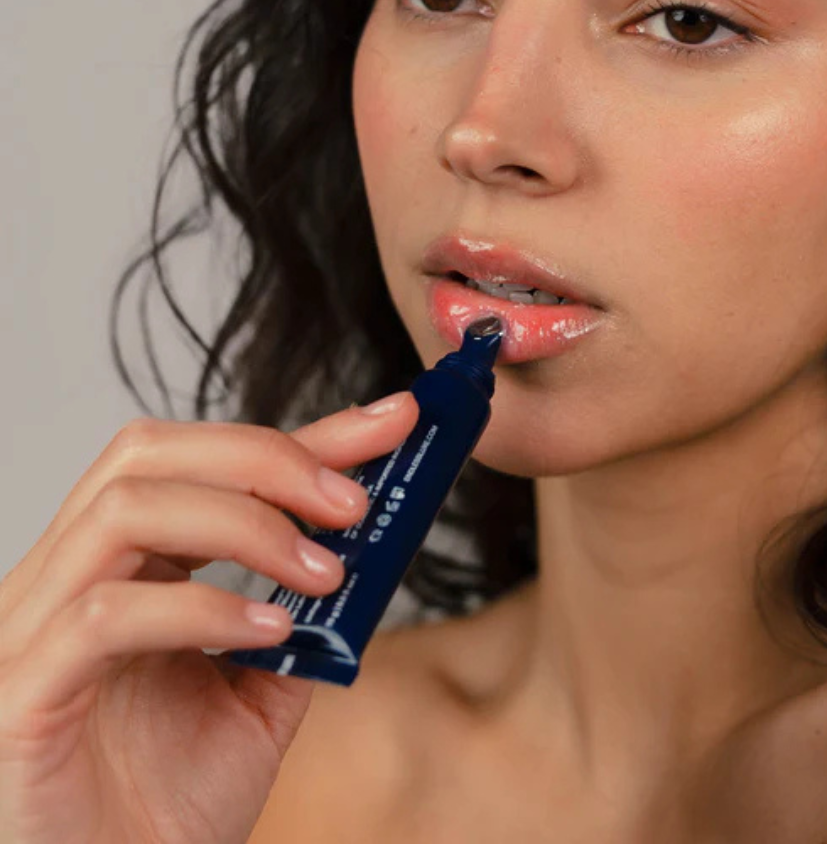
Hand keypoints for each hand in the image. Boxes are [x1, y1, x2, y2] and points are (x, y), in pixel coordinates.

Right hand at [0, 393, 418, 843]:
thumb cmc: (167, 803)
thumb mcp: (259, 692)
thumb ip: (301, 620)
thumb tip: (366, 551)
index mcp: (120, 567)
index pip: (205, 462)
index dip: (305, 433)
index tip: (392, 421)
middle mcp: (65, 579)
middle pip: (149, 453)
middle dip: (269, 458)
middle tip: (355, 501)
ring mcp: (29, 632)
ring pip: (124, 511)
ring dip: (245, 525)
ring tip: (324, 573)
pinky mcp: (19, 698)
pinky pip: (103, 617)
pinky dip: (201, 609)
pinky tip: (268, 633)